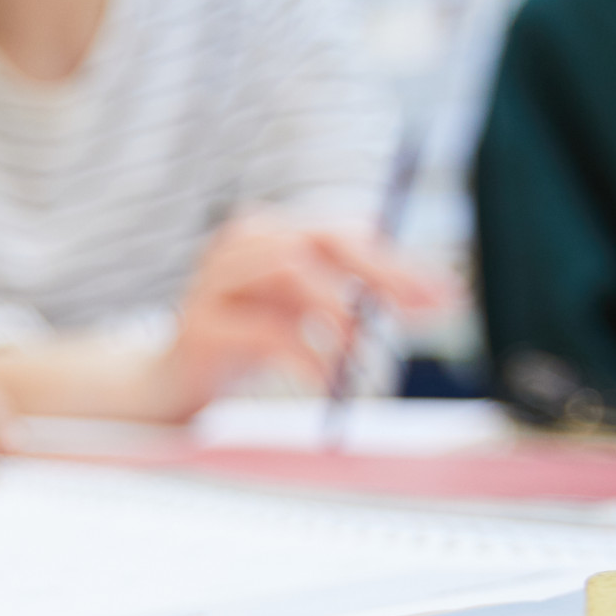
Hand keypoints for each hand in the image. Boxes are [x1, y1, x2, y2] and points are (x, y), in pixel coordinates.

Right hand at [149, 219, 452, 420]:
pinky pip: (266, 331)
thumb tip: (438, 299)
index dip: (398, 263)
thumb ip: (357, 300)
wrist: (170, 384)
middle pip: (319, 240)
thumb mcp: (304, 314)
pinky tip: (327, 385)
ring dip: (341, 314)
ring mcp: (214, 279)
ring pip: (291, 271)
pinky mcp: (200, 324)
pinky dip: (307, 358)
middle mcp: (240, 243)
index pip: (344, 233)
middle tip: (419, 315)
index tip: (445, 297)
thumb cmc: (246, 344)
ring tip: (366, 357)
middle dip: (378, 275)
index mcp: (270, 231)